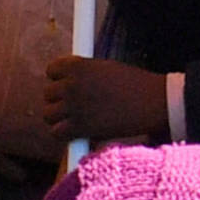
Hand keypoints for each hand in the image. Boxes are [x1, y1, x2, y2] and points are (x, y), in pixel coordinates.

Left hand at [45, 55, 171, 144]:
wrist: (151, 103)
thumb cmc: (134, 85)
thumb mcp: (106, 68)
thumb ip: (85, 73)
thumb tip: (69, 80)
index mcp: (78, 65)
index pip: (51, 70)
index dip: (60, 79)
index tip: (69, 85)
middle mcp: (71, 84)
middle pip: (47, 93)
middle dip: (59, 99)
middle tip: (76, 106)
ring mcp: (73, 106)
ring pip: (48, 114)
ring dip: (59, 118)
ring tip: (76, 119)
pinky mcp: (78, 127)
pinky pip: (56, 132)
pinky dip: (64, 134)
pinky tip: (77, 133)